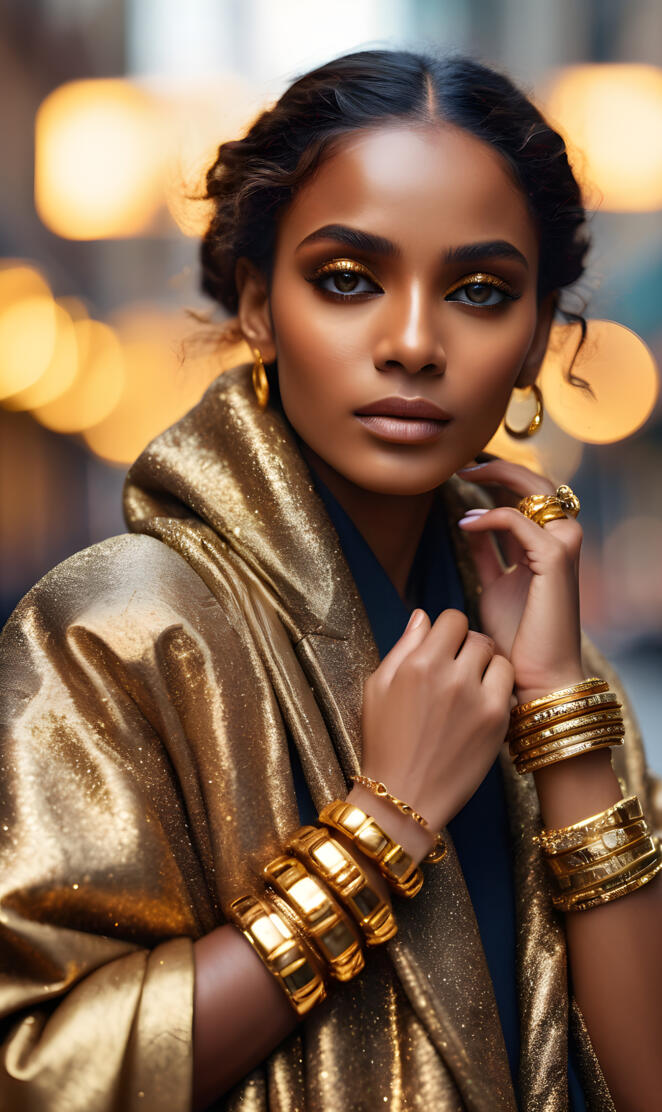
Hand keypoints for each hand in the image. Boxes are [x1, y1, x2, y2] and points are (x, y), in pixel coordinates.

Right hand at [356, 608, 513, 853]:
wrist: (403, 795)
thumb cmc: (384, 741)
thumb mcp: (378, 687)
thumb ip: (404, 646)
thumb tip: (423, 616)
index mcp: (420, 663)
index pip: (453, 618)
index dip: (448, 629)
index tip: (443, 645)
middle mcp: (452, 676)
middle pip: (477, 636)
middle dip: (466, 647)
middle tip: (455, 669)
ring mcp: (479, 699)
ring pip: (498, 657)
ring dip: (486, 666)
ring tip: (469, 687)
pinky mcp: (497, 721)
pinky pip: (508, 685)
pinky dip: (496, 689)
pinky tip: (478, 705)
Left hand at [456, 459, 584, 701]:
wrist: (535, 676)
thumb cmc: (516, 637)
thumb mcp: (494, 584)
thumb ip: (487, 551)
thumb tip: (469, 520)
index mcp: (547, 546)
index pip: (530, 495)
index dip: (499, 478)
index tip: (463, 473)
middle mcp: (560, 542)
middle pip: (539, 483)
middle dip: (501, 467)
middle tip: (465, 464)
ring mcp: (563, 549)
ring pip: (537, 491)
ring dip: (499, 479)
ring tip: (464, 478)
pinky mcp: (556, 560)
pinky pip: (521, 522)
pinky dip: (491, 516)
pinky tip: (466, 522)